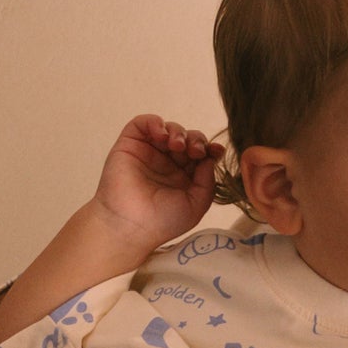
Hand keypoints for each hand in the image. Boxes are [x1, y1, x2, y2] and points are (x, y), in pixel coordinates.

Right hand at [91, 113, 220, 251]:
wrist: (130, 225)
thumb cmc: (162, 221)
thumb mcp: (197, 204)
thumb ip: (208, 180)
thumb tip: (211, 157)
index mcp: (184, 176)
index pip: (200, 154)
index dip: (210, 148)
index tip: (216, 151)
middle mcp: (167, 163)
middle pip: (188, 138)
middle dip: (196, 140)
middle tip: (195, 151)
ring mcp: (149, 152)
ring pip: (169, 129)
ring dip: (178, 132)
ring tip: (177, 146)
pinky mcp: (130, 144)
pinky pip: (144, 123)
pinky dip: (156, 122)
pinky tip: (162, 135)